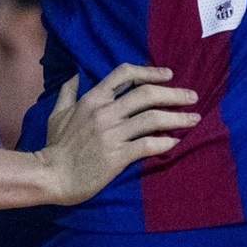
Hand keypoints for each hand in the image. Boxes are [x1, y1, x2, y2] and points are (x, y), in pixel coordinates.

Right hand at [38, 64, 198, 204]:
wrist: (52, 175)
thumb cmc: (56, 145)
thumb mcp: (58, 112)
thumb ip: (68, 91)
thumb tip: (75, 73)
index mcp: (93, 99)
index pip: (124, 74)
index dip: (149, 71)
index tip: (168, 74)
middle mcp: (105, 112)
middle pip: (146, 94)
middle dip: (173, 93)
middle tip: (192, 96)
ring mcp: (112, 134)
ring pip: (152, 119)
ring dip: (177, 117)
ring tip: (194, 118)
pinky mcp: (118, 156)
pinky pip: (148, 145)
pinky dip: (165, 142)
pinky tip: (176, 142)